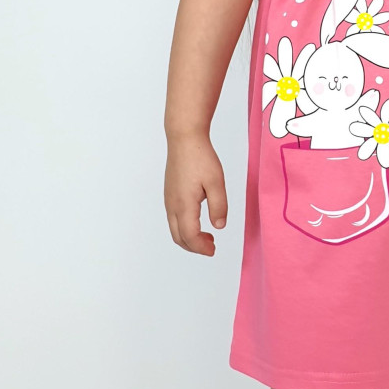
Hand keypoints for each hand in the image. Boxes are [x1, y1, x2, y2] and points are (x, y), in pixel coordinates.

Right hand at [165, 130, 227, 255]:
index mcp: (184, 204)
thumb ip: (219, 206)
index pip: (190, 236)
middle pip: (179, 237)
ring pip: (174, 229)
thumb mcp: (216, 182)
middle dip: (194, 247)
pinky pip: (173, 219)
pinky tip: (198, 221)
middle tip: (212, 247)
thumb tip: (219, 226)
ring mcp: (168, 200)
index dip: (201, 247)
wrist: (184, 138)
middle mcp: (172, 205)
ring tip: (207, 237)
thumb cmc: (201, 157)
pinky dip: (184, 228)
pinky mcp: (169, 194)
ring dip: (189, 238)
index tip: (214, 249)